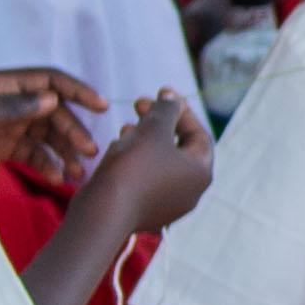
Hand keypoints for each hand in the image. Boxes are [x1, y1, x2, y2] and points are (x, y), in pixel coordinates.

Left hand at [0, 67, 105, 191]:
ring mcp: (9, 125)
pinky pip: (34, 154)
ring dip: (66, 152)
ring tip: (78, 172)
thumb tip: (53, 99)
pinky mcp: (5, 147)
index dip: (77, 91)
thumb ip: (13, 106)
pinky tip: (56, 179)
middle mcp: (11, 102)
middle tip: (90, 152)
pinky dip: (47, 166)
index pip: (49, 80)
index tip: (101, 106)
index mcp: (3, 84)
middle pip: (53, 112)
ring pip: (48, 135)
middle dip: (73, 131)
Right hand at [95, 91, 215, 235]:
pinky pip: (145, 179)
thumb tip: (173, 99)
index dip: (181, 110)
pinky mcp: (144, 212)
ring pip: (160, 163)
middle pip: (179, 148)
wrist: (104, 212)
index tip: (161, 92)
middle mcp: (190, 192)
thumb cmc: (134, 167)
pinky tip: (118, 149)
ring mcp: (167, 205)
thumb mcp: (154, 128)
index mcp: (200, 173)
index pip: (199, 134)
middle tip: (139, 104)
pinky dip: (136, 160)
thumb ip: (167, 109)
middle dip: (160, 122)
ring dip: (145, 139)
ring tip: (126, 126)